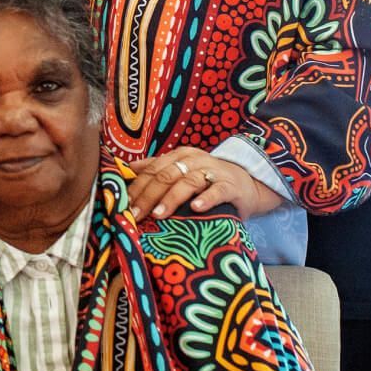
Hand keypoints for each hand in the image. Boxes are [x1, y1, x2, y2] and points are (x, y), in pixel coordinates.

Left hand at [128, 147, 283, 221]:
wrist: (247, 183)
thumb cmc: (207, 180)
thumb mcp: (181, 171)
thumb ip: (157, 169)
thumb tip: (127, 170)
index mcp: (179, 156)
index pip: (153, 170)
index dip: (137, 187)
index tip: (123, 204)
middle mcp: (194, 161)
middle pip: (166, 176)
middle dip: (148, 196)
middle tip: (136, 214)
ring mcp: (213, 172)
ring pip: (188, 182)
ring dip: (171, 198)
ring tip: (158, 214)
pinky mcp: (231, 186)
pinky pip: (217, 191)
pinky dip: (205, 199)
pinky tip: (195, 208)